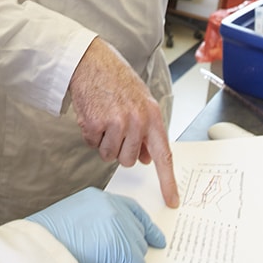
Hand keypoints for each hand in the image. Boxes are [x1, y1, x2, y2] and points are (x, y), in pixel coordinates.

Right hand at [27, 188, 164, 262]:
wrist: (39, 249)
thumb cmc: (48, 238)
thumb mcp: (73, 219)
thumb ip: (95, 222)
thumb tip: (111, 241)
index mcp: (98, 197)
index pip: (131, 207)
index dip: (144, 224)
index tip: (155, 236)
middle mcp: (112, 207)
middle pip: (138, 230)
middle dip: (134, 249)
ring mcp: (120, 224)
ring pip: (138, 250)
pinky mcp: (124, 246)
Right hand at [69, 38, 179, 207]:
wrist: (92, 62)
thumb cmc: (117, 80)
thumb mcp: (141, 102)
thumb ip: (147, 130)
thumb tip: (147, 158)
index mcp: (152, 116)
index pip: (164, 156)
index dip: (168, 181)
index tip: (172, 201)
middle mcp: (136, 121)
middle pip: (128, 160)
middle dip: (121, 150)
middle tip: (115, 128)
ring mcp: (115, 123)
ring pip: (109, 155)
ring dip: (104, 142)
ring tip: (104, 118)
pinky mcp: (95, 124)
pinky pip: (92, 145)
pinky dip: (90, 134)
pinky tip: (93, 115)